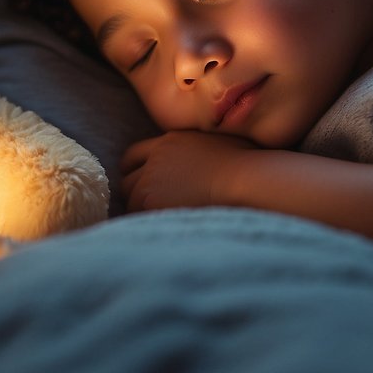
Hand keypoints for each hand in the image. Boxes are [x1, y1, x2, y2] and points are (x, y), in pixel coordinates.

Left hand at [120, 130, 256, 211]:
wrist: (244, 178)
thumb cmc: (245, 164)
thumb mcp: (218, 144)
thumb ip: (199, 149)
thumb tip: (206, 156)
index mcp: (170, 141)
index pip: (134, 155)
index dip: (135, 171)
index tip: (141, 185)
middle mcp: (156, 158)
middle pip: (127, 180)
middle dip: (135, 194)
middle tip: (148, 210)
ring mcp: (151, 179)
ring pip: (131, 200)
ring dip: (142, 211)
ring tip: (158, 224)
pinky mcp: (151, 200)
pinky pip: (138, 215)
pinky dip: (146, 223)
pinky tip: (161, 230)